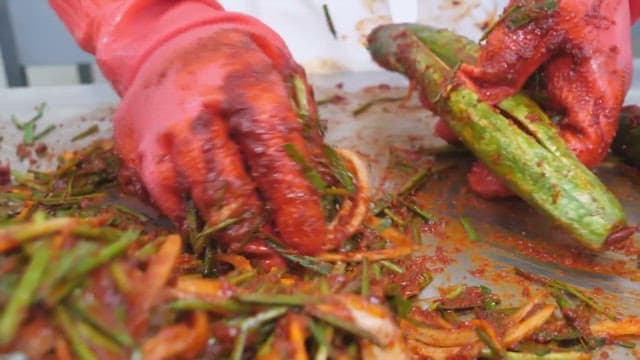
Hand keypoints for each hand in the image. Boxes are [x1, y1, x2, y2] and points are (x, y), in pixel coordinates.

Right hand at [50, 0, 365, 260]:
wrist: (171, 43)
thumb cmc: (240, 69)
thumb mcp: (285, 82)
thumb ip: (301, 133)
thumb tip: (318, 194)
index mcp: (245, 86)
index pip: (274, 153)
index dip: (294, 203)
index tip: (312, 240)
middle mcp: (196, 111)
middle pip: (228, 187)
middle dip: (258, 232)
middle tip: (282, 257)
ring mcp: (159, 134)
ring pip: (194, 202)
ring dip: (228, 237)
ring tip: (256, 252)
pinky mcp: (134, 151)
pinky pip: (165, 202)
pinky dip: (195, 223)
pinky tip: (218, 232)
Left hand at [436, 0, 636, 196]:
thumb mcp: (543, 19)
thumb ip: (509, 60)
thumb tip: (474, 96)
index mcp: (595, 88)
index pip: (580, 149)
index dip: (535, 172)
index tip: (488, 180)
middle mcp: (578, 96)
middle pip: (544, 146)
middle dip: (500, 157)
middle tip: (467, 169)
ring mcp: (557, 87)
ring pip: (518, 123)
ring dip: (480, 128)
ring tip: (444, 127)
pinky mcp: (536, 77)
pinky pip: (507, 98)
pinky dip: (478, 101)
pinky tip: (446, 96)